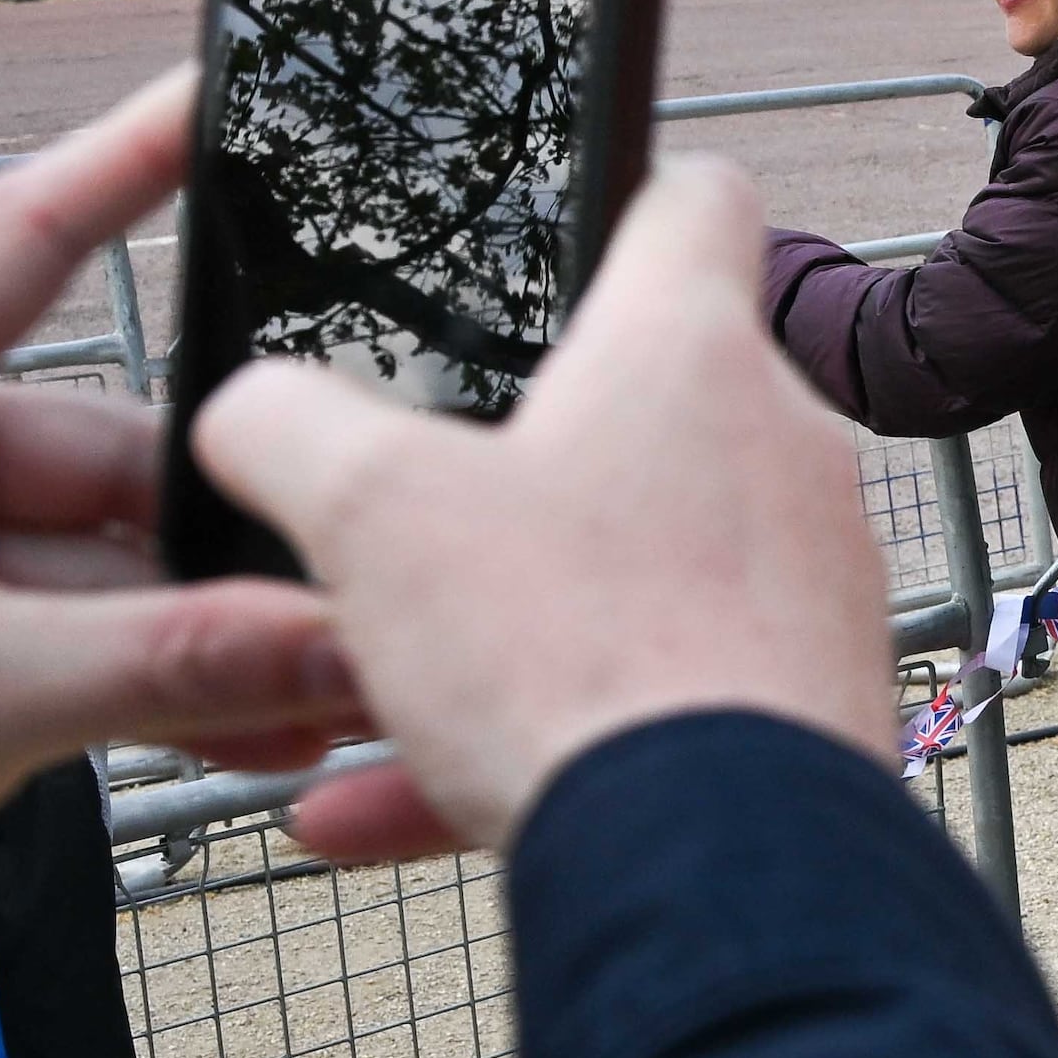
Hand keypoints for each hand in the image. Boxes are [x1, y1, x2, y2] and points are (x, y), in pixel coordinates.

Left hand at [0, 74, 356, 1044]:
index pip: (10, 241)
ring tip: (318, 697)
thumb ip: (180, 665)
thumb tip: (348, 639)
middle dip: (224, 534)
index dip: (123, 164)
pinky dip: (154, 681)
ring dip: (203, 632)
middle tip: (351, 590)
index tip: (217, 93)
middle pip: (105, 446)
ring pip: (101, 557)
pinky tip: (249, 736)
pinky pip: (72, 632)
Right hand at [192, 154, 895, 861]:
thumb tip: (254, 409)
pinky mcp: (802, 706)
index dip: (626, 192)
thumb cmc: (577, 657)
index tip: (573, 219)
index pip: (695, 204)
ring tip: (367, 684)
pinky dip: (513, 742)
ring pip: (623, 579)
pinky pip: (638, 702)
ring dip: (495, 626)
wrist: (715, 866)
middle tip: (406, 514)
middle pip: (640, 412)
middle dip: (516, 464)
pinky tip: (368, 807)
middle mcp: (778, 453)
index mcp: (689, 353)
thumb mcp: (365, 511)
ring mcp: (802, 585)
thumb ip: (287, 428)